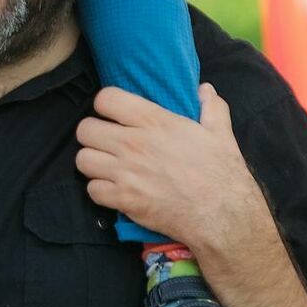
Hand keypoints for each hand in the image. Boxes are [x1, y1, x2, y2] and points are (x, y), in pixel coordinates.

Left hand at [74, 83, 269, 252]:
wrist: (223, 216)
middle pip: (85, 129)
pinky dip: (100, 191)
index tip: (114, 114)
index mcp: (154, 121)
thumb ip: (211, 108)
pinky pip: (92, 190)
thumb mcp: (221, 134)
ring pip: (82, 159)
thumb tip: (205, 89)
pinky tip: (114, 190)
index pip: (105, 99)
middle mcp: (133, 143)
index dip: (106, 105)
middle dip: (94, 135)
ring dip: (93, 163)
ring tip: (106, 166)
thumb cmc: (222, 173)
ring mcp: (125, 172)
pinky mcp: (124, 199)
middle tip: (107, 143)